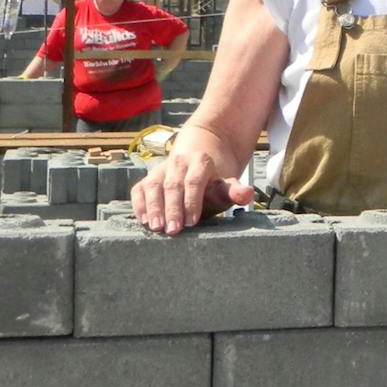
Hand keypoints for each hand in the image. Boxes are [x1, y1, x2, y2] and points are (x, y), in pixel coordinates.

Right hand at [131, 151, 254, 235]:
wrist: (200, 156)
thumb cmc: (213, 180)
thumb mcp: (226, 183)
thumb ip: (235, 191)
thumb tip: (247, 194)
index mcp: (200, 161)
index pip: (194, 181)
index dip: (192, 202)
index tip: (192, 222)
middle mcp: (178, 163)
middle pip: (172, 185)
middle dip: (172, 208)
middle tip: (172, 230)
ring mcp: (161, 169)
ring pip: (152, 186)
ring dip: (153, 207)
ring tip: (155, 227)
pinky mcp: (148, 178)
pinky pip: (139, 189)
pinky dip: (139, 204)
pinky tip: (142, 220)